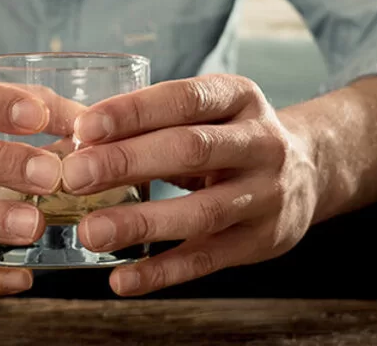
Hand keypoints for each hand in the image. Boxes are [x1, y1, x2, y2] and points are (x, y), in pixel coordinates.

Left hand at [60, 74, 318, 295]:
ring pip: (201, 212)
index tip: (85, 127)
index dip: (134, 111)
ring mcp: (265, 195)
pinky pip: (206, 259)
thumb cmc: (229, 136)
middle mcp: (260, 142)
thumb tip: (67, 140)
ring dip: (142, 223)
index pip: (184, 99)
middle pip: (192, 150)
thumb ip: (147, 123)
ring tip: (91, 232)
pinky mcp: (260, 241)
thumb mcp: (205, 113)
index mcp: (239, 98)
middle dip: (128, 163)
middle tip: (76, 176)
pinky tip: (122, 279)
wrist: (309, 172)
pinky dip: (161, 272)